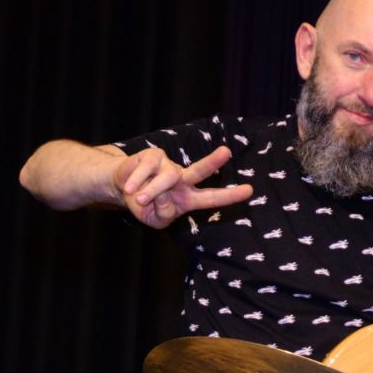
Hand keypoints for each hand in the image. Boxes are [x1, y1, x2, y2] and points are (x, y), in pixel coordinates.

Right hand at [112, 145, 252, 228]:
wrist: (122, 188)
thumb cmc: (144, 205)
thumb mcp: (155, 220)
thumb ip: (164, 214)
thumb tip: (165, 195)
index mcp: (188, 198)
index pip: (212, 198)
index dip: (230, 196)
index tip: (249, 190)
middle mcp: (182, 180)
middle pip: (200, 170)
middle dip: (213, 161)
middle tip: (226, 152)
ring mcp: (169, 166)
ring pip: (166, 179)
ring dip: (151, 192)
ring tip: (139, 199)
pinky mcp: (153, 156)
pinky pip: (146, 171)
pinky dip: (136, 182)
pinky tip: (129, 187)